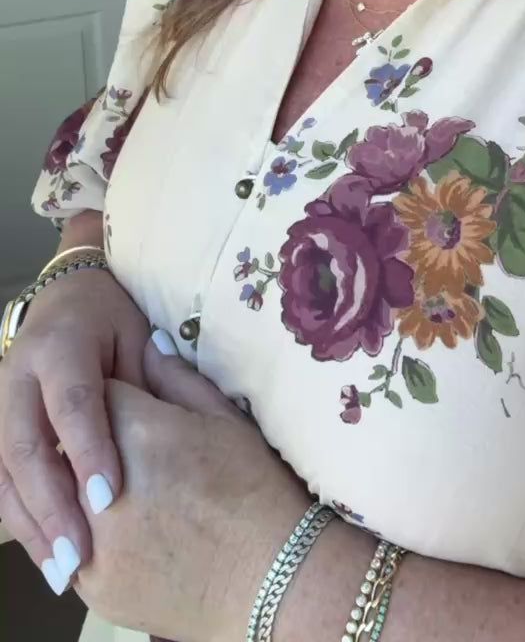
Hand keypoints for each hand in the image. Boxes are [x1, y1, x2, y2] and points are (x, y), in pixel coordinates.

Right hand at [0, 268, 149, 591]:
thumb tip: (164, 434)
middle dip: (52, 505)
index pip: (72, 402)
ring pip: (3, 471)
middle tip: (82, 554)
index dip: (88, 450)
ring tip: (64, 570)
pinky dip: (22, 521)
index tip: (110, 497)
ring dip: (31, 525)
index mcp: (60, 345)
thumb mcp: (138, 338)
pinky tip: (47, 556)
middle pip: (26, 446)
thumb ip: (147, 383)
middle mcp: (18, 373)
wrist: (68, 298)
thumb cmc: (114, 321)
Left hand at [76, 335, 290, 640]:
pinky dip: (87, 538)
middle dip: (94, 445)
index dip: (119, 401)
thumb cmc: (255, 487)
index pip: (98, 395)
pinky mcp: (94, 585)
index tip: (137, 411)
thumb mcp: (223, 418)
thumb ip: (175, 377)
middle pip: (71, 446)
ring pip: (63, 500)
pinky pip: (71, 550)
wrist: (272, 574)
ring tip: (130, 497)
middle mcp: (100, 484)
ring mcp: (92, 541)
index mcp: (134, 428)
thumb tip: (149, 341)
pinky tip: (125, 534)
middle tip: (136, 458)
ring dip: (83, 491)